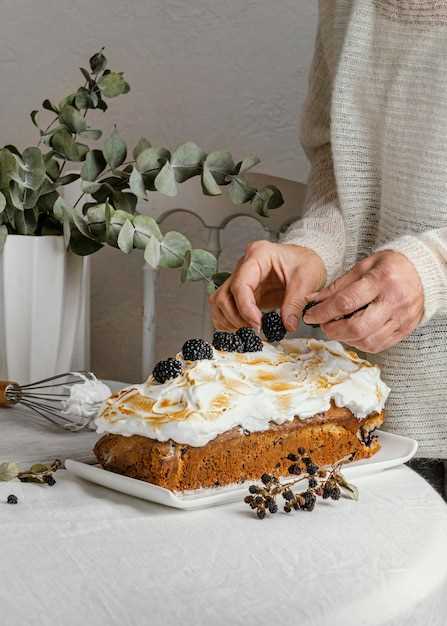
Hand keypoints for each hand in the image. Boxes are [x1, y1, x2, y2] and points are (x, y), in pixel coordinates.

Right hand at [209, 240, 325, 331]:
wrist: (305, 262)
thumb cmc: (305, 263)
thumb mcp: (308, 280)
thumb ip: (295, 303)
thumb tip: (287, 325)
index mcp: (258, 255)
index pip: (240, 284)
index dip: (245, 307)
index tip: (257, 324)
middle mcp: (243, 266)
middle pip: (224, 294)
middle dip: (236, 317)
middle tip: (255, 329)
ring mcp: (240, 279)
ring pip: (219, 301)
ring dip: (228, 320)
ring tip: (249, 330)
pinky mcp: (241, 292)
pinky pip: (223, 307)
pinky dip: (228, 321)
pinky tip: (242, 328)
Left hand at [303, 250, 423, 352]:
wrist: (423, 271)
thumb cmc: (391, 266)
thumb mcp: (363, 266)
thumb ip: (337, 285)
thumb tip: (313, 300)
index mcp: (380, 280)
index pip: (345, 302)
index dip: (323, 312)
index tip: (310, 316)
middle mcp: (393, 301)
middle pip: (357, 327)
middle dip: (333, 330)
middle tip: (324, 325)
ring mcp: (402, 318)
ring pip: (367, 340)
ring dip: (346, 338)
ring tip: (338, 328)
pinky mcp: (405, 330)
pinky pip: (378, 345)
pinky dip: (361, 343)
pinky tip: (354, 334)